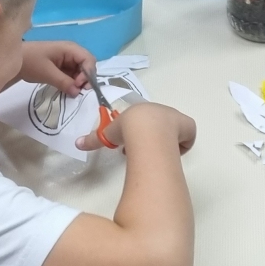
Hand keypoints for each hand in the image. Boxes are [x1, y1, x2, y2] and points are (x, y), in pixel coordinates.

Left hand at [19, 40, 92, 95]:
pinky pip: (73, 75)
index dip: (88, 73)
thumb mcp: (47, 73)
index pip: (88, 60)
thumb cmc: (30, 61)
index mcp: (70, 49)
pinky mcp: (62, 67)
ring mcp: (67, 60)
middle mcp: (72, 53)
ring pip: (81, 72)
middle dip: (85, 79)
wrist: (13, 59)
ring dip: (79, 82)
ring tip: (71, 92)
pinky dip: (72, 83)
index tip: (78, 86)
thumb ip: (64, 82)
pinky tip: (67, 90)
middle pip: (87, 66)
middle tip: (77, 91)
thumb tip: (77, 92)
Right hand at [76, 100, 195, 153]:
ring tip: (157, 155)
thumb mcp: (108, 133)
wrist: (147, 128)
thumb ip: (94, 139)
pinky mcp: (188, 127)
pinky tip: (169, 153)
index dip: (137, 134)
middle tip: (144, 152)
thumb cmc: (128, 128)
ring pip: (174, 133)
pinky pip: (186, 139)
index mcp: (144, 111)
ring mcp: (176, 119)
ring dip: (165, 144)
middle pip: (159, 127)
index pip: (143, 122)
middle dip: (151, 140)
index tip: (131, 145)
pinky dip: (179, 147)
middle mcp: (162, 111)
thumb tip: (76, 144)